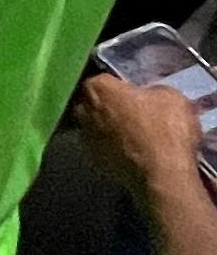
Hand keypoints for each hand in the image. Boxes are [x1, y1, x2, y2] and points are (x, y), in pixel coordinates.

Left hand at [79, 68, 213, 205]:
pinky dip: (112, 149)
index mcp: (99, 88)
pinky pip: (101, 149)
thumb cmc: (166, 129)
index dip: (120, 87)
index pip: (103, 80)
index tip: (135, 95)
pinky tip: (131, 154)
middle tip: (133, 114)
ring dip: (108, 129)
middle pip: (93, 103)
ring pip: (94, 127)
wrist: (163, 174)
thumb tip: (148, 97)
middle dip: (108, 107)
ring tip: (133, 137)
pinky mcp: (93, 162)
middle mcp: (84, 110)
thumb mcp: (171, 96)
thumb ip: (152, 92)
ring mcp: (85, 138)